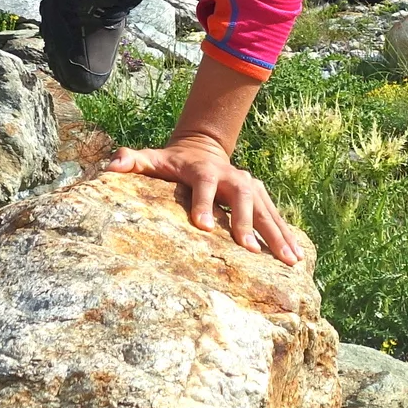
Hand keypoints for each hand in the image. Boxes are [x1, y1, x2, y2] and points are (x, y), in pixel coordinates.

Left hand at [107, 134, 307, 265]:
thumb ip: (132, 161)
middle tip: (250, 250)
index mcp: (204, 170)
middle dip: (248, 224)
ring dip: (277, 233)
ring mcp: (249, 184)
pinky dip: (286, 234)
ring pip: (266, 208)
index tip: (204, 227)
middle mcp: (232, 176)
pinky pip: (275, 215)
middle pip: (244, 198)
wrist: (203, 147)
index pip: (204, 186)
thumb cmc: (173, 160)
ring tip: (289, 260)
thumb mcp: (152, 158)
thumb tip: (111, 166)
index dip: (204, 204)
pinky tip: (296, 255)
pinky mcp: (260, 193)